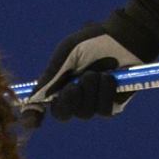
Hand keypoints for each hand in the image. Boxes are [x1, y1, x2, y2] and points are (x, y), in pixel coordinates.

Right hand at [29, 23, 145, 121]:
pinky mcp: (112, 105)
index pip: (41, 106)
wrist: (125, 38)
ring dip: (90, 91)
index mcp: (58, 84)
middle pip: (62, 114)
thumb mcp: (67, 52)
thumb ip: (51, 75)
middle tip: (75, 85)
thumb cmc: (94, 41)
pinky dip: (105, 94)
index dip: (33, 115)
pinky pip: (103, 111)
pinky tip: (110, 79)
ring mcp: (93, 103)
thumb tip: (34, 97)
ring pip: (84, 113)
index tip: (33, 120)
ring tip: (99, 73)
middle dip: (69, 99)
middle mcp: (74, 97)